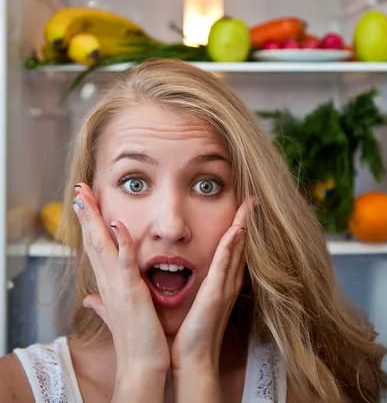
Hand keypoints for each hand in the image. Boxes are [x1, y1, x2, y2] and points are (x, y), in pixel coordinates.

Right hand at [72, 183, 169, 377]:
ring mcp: (118, 286)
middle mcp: (107, 282)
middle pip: (93, 241)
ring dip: (95, 221)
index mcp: (107, 284)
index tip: (83, 202)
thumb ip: (101, 304)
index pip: (94, 247)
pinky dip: (122, 243)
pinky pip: (126, 263)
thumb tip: (89, 300)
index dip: (88, 223)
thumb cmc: (133, 338)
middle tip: (80, 189)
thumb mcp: (115, 315)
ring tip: (87, 198)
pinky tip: (119, 224)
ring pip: (103, 247)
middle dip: (86, 214)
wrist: (141, 364)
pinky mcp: (132, 292)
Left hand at [171, 200, 248, 374]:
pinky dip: (231, 247)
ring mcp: (225, 288)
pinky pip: (224, 266)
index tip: (243, 205)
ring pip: (236, 249)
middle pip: (240, 244)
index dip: (240, 225)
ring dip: (243, 226)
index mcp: (223, 282)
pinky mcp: (216, 295)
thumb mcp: (196, 301)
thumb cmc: (192, 333)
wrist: (194, 360)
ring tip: (249, 205)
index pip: (233, 247)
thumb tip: (187, 268)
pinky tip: (236, 230)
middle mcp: (228, 282)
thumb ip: (198, 284)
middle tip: (254, 197)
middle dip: (247, 220)